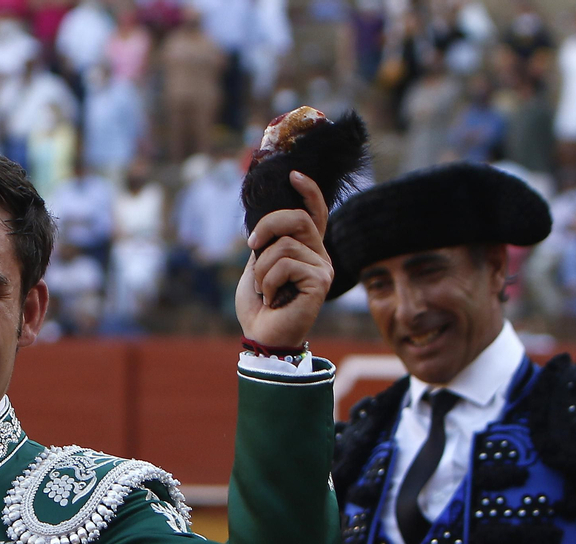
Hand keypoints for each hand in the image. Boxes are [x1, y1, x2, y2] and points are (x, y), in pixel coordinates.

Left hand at [235, 170, 334, 350]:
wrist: (262, 337)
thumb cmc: (259, 306)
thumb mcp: (257, 267)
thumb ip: (267, 244)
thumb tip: (265, 221)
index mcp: (306, 250)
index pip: (315, 213)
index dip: (308, 191)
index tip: (294, 174)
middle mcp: (319, 255)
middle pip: (297, 218)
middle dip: (268, 225)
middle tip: (252, 244)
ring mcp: (323, 268)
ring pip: (285, 245)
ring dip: (262, 268)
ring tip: (264, 290)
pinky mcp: (320, 281)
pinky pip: (285, 264)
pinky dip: (268, 281)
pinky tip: (272, 298)